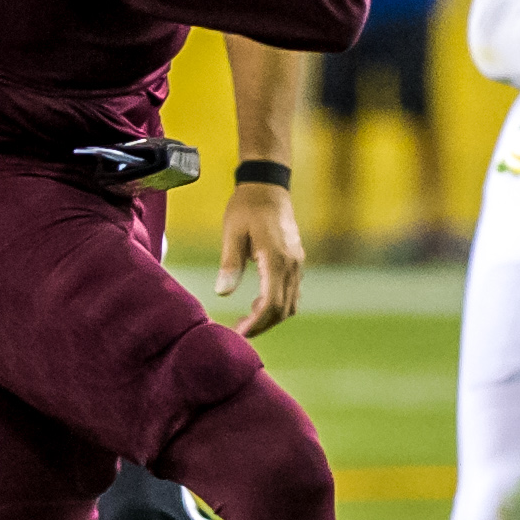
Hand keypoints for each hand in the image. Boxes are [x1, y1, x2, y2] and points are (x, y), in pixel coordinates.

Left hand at [214, 182, 301, 338]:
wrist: (267, 187)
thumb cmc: (246, 208)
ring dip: (270, 316)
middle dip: (262, 324)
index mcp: (277, 260)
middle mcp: (292, 265)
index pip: (271, 303)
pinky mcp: (295, 261)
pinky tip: (256, 303)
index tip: (238, 332)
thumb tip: (222, 293)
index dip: (256, 323)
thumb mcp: (232, 233)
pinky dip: (277, 303)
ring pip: (290, 303)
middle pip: (283, 309)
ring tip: (245, 319)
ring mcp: (296, 264)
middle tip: (238, 331)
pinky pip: (291, 291)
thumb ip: (230, 264)